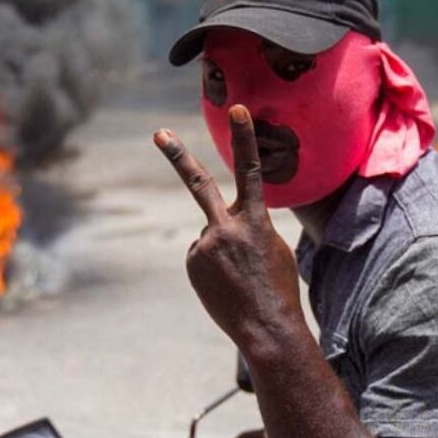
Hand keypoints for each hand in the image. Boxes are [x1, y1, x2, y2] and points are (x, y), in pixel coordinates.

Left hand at [154, 105, 303, 353]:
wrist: (265, 327)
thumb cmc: (278, 288)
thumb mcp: (274, 248)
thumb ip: (249, 227)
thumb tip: (219, 227)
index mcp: (255, 222)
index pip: (250, 171)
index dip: (244, 138)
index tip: (238, 109)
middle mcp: (225, 229)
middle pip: (198, 184)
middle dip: (177, 156)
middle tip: (159, 133)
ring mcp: (204, 246)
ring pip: (208, 236)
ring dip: (221, 253)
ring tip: (237, 278)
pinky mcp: (192, 262)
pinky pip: (200, 255)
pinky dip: (211, 266)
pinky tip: (224, 284)